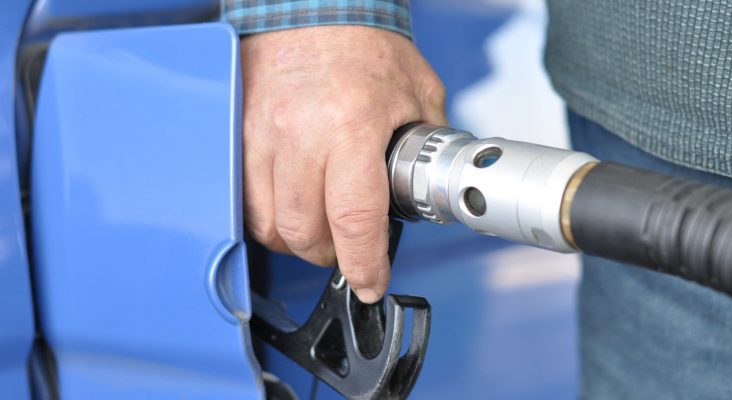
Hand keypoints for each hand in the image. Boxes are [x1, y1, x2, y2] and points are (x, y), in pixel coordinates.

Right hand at [240, 26, 446, 302]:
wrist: (312, 8)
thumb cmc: (365, 45)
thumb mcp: (418, 93)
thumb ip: (428, 144)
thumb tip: (433, 186)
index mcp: (352, 125)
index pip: (354, 219)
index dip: (364, 265)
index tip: (370, 283)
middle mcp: (300, 133)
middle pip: (303, 233)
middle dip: (330, 255)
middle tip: (347, 247)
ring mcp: (262, 134)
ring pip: (269, 224)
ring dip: (296, 240)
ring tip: (319, 225)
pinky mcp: (239, 133)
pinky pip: (244, 198)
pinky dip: (268, 216)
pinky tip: (290, 204)